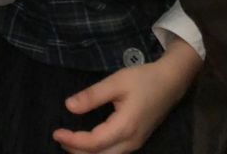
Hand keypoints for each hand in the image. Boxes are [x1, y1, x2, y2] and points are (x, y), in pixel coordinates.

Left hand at [53, 39, 201, 152]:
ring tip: (69, 141)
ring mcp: (135, 144)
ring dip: (87, 153)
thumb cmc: (143, 79)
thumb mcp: (116, 82)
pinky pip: (113, 153)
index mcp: (125, 127)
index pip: (94, 142)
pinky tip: (88, 143)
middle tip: (59, 138)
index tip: (56, 132)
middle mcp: (131, 142)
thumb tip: (69, 106)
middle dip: (77, 152)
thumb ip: (92, 96)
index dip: (73, 141)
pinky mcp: (136, 141)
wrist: (170, 83)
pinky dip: (97, 151)